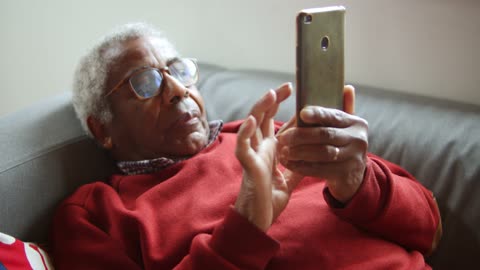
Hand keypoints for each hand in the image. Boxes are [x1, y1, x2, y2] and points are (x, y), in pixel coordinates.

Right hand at [235, 83, 302, 231]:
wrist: (259, 221)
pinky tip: (251, 120)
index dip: (281, 106)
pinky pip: (243, 148)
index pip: (274, 122)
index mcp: (269, 151)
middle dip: (272, 100)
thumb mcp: (289, 180)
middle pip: (262, 118)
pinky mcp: (248, 167)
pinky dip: (245, 133)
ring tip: (269, 93)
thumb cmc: (269, 200)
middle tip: (286, 85)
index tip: (294, 91)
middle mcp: (260, 150)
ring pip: (251, 127)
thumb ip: (297, 167)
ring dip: (259, 109)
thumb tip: (309, 156)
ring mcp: (252, 156)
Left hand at [276, 85, 368, 202]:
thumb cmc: (341, 144)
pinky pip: (320, 170)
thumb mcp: (344, 127)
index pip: (335, 116)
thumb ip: (342, 108)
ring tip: (284, 151)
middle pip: (326, 135)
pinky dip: (303, 166)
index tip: (302, 113)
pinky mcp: (345, 175)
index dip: (318, 114)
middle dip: (302, 136)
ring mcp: (354, 158)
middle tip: (283, 137)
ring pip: (323, 153)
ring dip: (300, 152)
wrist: (352, 176)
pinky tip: (290, 163)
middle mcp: (359, 140)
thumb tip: (346, 87)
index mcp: (357, 123)